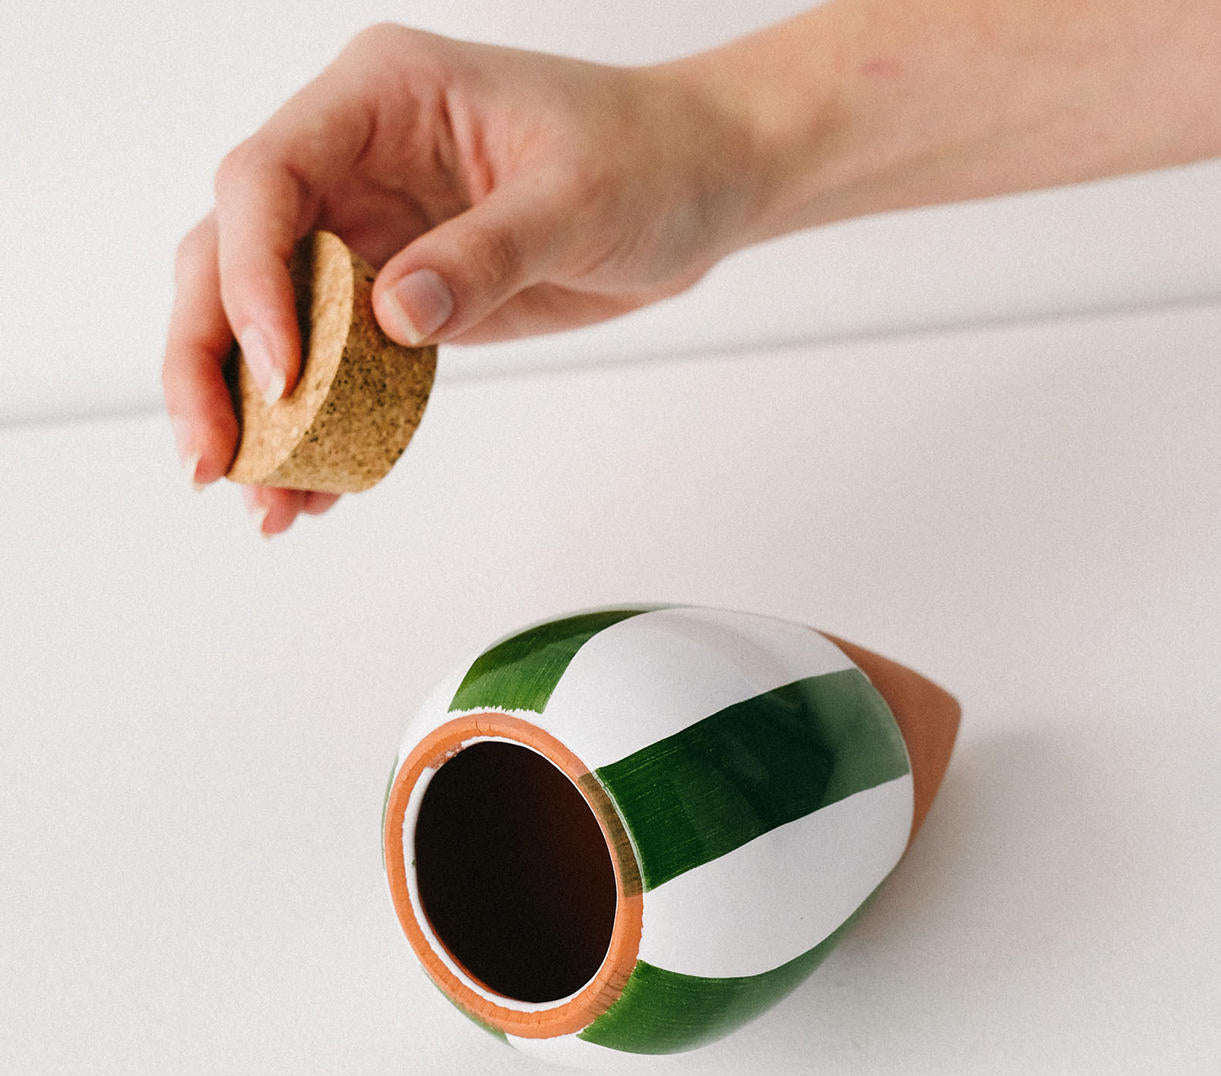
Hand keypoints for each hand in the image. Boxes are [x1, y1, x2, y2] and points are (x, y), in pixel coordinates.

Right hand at [163, 24, 756, 533]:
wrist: (695, 187)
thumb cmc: (647, 158)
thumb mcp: (575, 199)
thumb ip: (484, 255)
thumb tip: (392, 321)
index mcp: (379, 99)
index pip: (265, 179)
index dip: (252, 280)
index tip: (284, 376)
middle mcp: (354, 162)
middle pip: (232, 256)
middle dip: (210, 363)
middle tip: (215, 462)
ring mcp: (370, 232)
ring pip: (271, 322)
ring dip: (257, 415)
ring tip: (265, 503)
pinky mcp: (398, 296)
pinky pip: (336, 365)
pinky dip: (323, 427)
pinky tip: (317, 488)